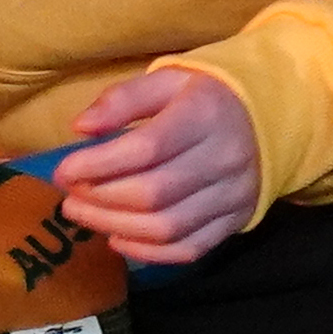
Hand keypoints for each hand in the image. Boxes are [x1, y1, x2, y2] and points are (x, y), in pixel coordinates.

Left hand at [47, 66, 258, 269]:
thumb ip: (123, 99)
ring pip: (168, 227)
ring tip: (83, 216)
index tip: (63, 170)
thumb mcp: (167, 80)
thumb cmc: (205, 97)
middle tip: (68, 197)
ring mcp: (233, 196)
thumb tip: (80, 127)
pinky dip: (149, 253)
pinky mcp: (235, 222)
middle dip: (100, 199)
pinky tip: (118, 239)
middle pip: (154, 193)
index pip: (146, 148)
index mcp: (205, 115)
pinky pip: (189, 249)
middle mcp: (224, 159)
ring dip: (116, 227)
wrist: (268, 118)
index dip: (99, 164)